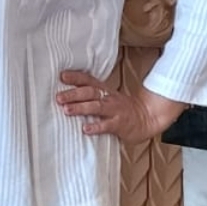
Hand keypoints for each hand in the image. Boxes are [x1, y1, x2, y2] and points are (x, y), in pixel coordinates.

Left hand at [56, 69, 186, 145]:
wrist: (148, 117)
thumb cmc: (123, 109)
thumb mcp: (108, 97)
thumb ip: (91, 95)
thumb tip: (66, 95)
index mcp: (105, 90)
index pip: (88, 80)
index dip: (76, 77)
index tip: (62, 76)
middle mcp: (109, 98)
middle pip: (90, 92)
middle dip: (73, 94)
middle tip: (58, 97)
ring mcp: (115, 111)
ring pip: (97, 107)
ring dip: (81, 108)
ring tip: (67, 109)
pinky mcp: (120, 124)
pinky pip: (107, 125)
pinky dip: (96, 127)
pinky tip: (85, 129)